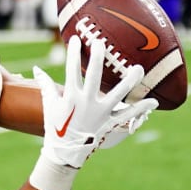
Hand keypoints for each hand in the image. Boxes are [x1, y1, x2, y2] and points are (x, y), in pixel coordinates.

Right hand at [33, 36, 157, 168]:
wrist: (65, 151)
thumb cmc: (56, 125)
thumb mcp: (50, 104)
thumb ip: (45, 84)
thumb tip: (36, 68)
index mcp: (71, 97)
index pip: (71, 70)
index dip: (73, 54)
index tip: (75, 38)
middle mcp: (87, 103)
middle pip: (94, 77)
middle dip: (98, 58)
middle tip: (101, 42)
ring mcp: (100, 113)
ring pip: (118, 94)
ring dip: (129, 81)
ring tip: (138, 67)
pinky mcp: (109, 123)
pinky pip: (128, 115)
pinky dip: (141, 109)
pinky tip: (154, 101)